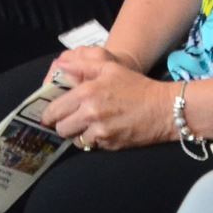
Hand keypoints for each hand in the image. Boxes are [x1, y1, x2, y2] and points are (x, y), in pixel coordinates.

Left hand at [43, 48, 173, 152]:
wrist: (165, 109)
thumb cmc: (136, 85)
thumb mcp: (108, 68)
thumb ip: (81, 66)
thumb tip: (60, 67)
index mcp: (86, 93)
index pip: (54, 110)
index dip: (48, 114)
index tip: (48, 115)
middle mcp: (90, 114)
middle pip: (61, 128)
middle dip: (61, 125)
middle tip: (67, 121)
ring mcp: (101, 132)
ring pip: (75, 140)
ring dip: (76, 134)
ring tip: (83, 126)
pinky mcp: (112, 145)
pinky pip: (92, 146)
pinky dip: (92, 141)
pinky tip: (99, 131)